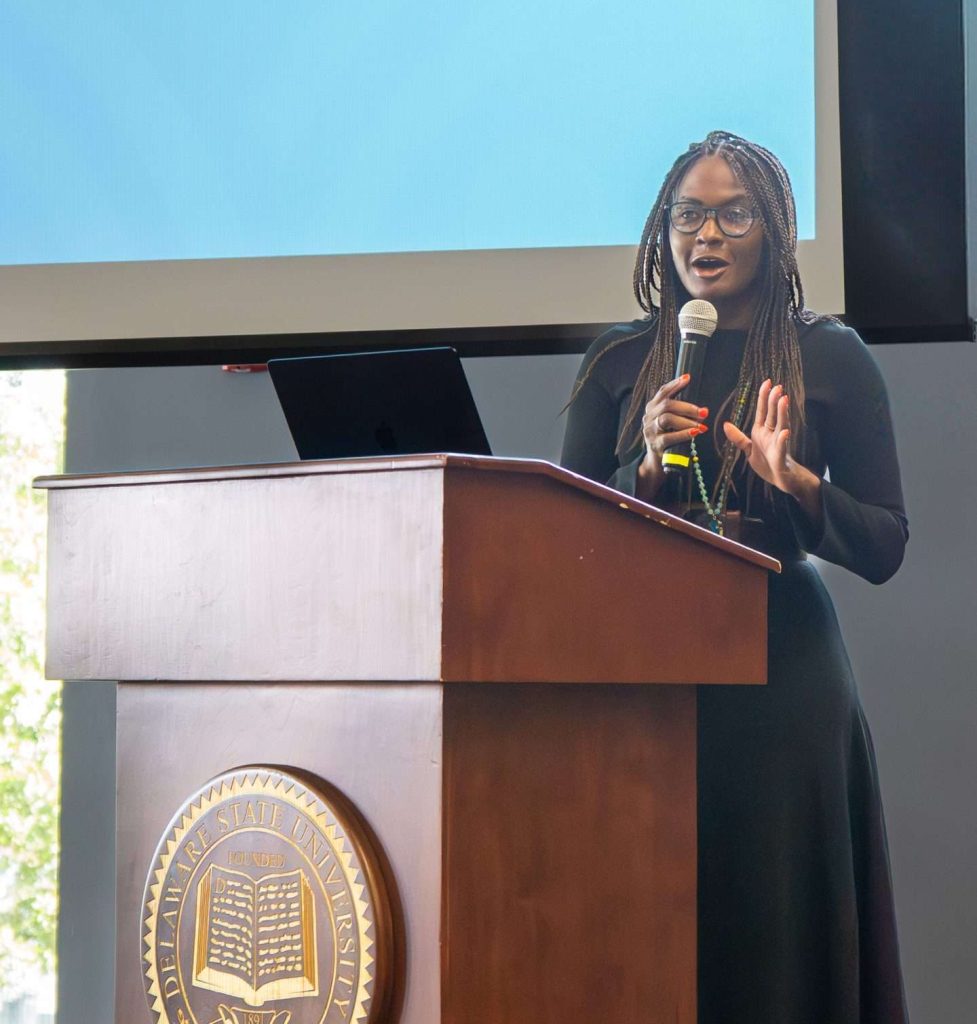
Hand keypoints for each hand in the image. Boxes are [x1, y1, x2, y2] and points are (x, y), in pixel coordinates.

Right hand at [636, 374, 708, 498]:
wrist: (657, 462)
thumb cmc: (668, 438)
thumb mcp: (671, 422)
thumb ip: (679, 412)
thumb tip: (701, 409)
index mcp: (652, 408)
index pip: (662, 392)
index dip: (675, 384)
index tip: (688, 378)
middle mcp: (648, 417)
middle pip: (667, 405)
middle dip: (687, 407)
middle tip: (704, 412)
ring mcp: (650, 431)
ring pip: (667, 419)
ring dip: (687, 421)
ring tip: (701, 426)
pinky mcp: (655, 444)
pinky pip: (669, 437)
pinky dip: (683, 434)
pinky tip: (695, 433)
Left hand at [722, 380, 821, 513]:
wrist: (781, 479)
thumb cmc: (767, 462)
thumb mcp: (748, 450)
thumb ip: (738, 438)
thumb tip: (726, 424)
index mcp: (762, 431)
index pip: (763, 411)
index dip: (763, 397)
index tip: (767, 382)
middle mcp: (771, 434)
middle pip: (773, 414)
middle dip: (774, 401)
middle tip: (777, 386)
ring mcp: (778, 444)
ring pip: (781, 425)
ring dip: (782, 413)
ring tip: (783, 400)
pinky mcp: (781, 457)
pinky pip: (782, 447)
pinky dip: (782, 440)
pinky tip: (784, 432)